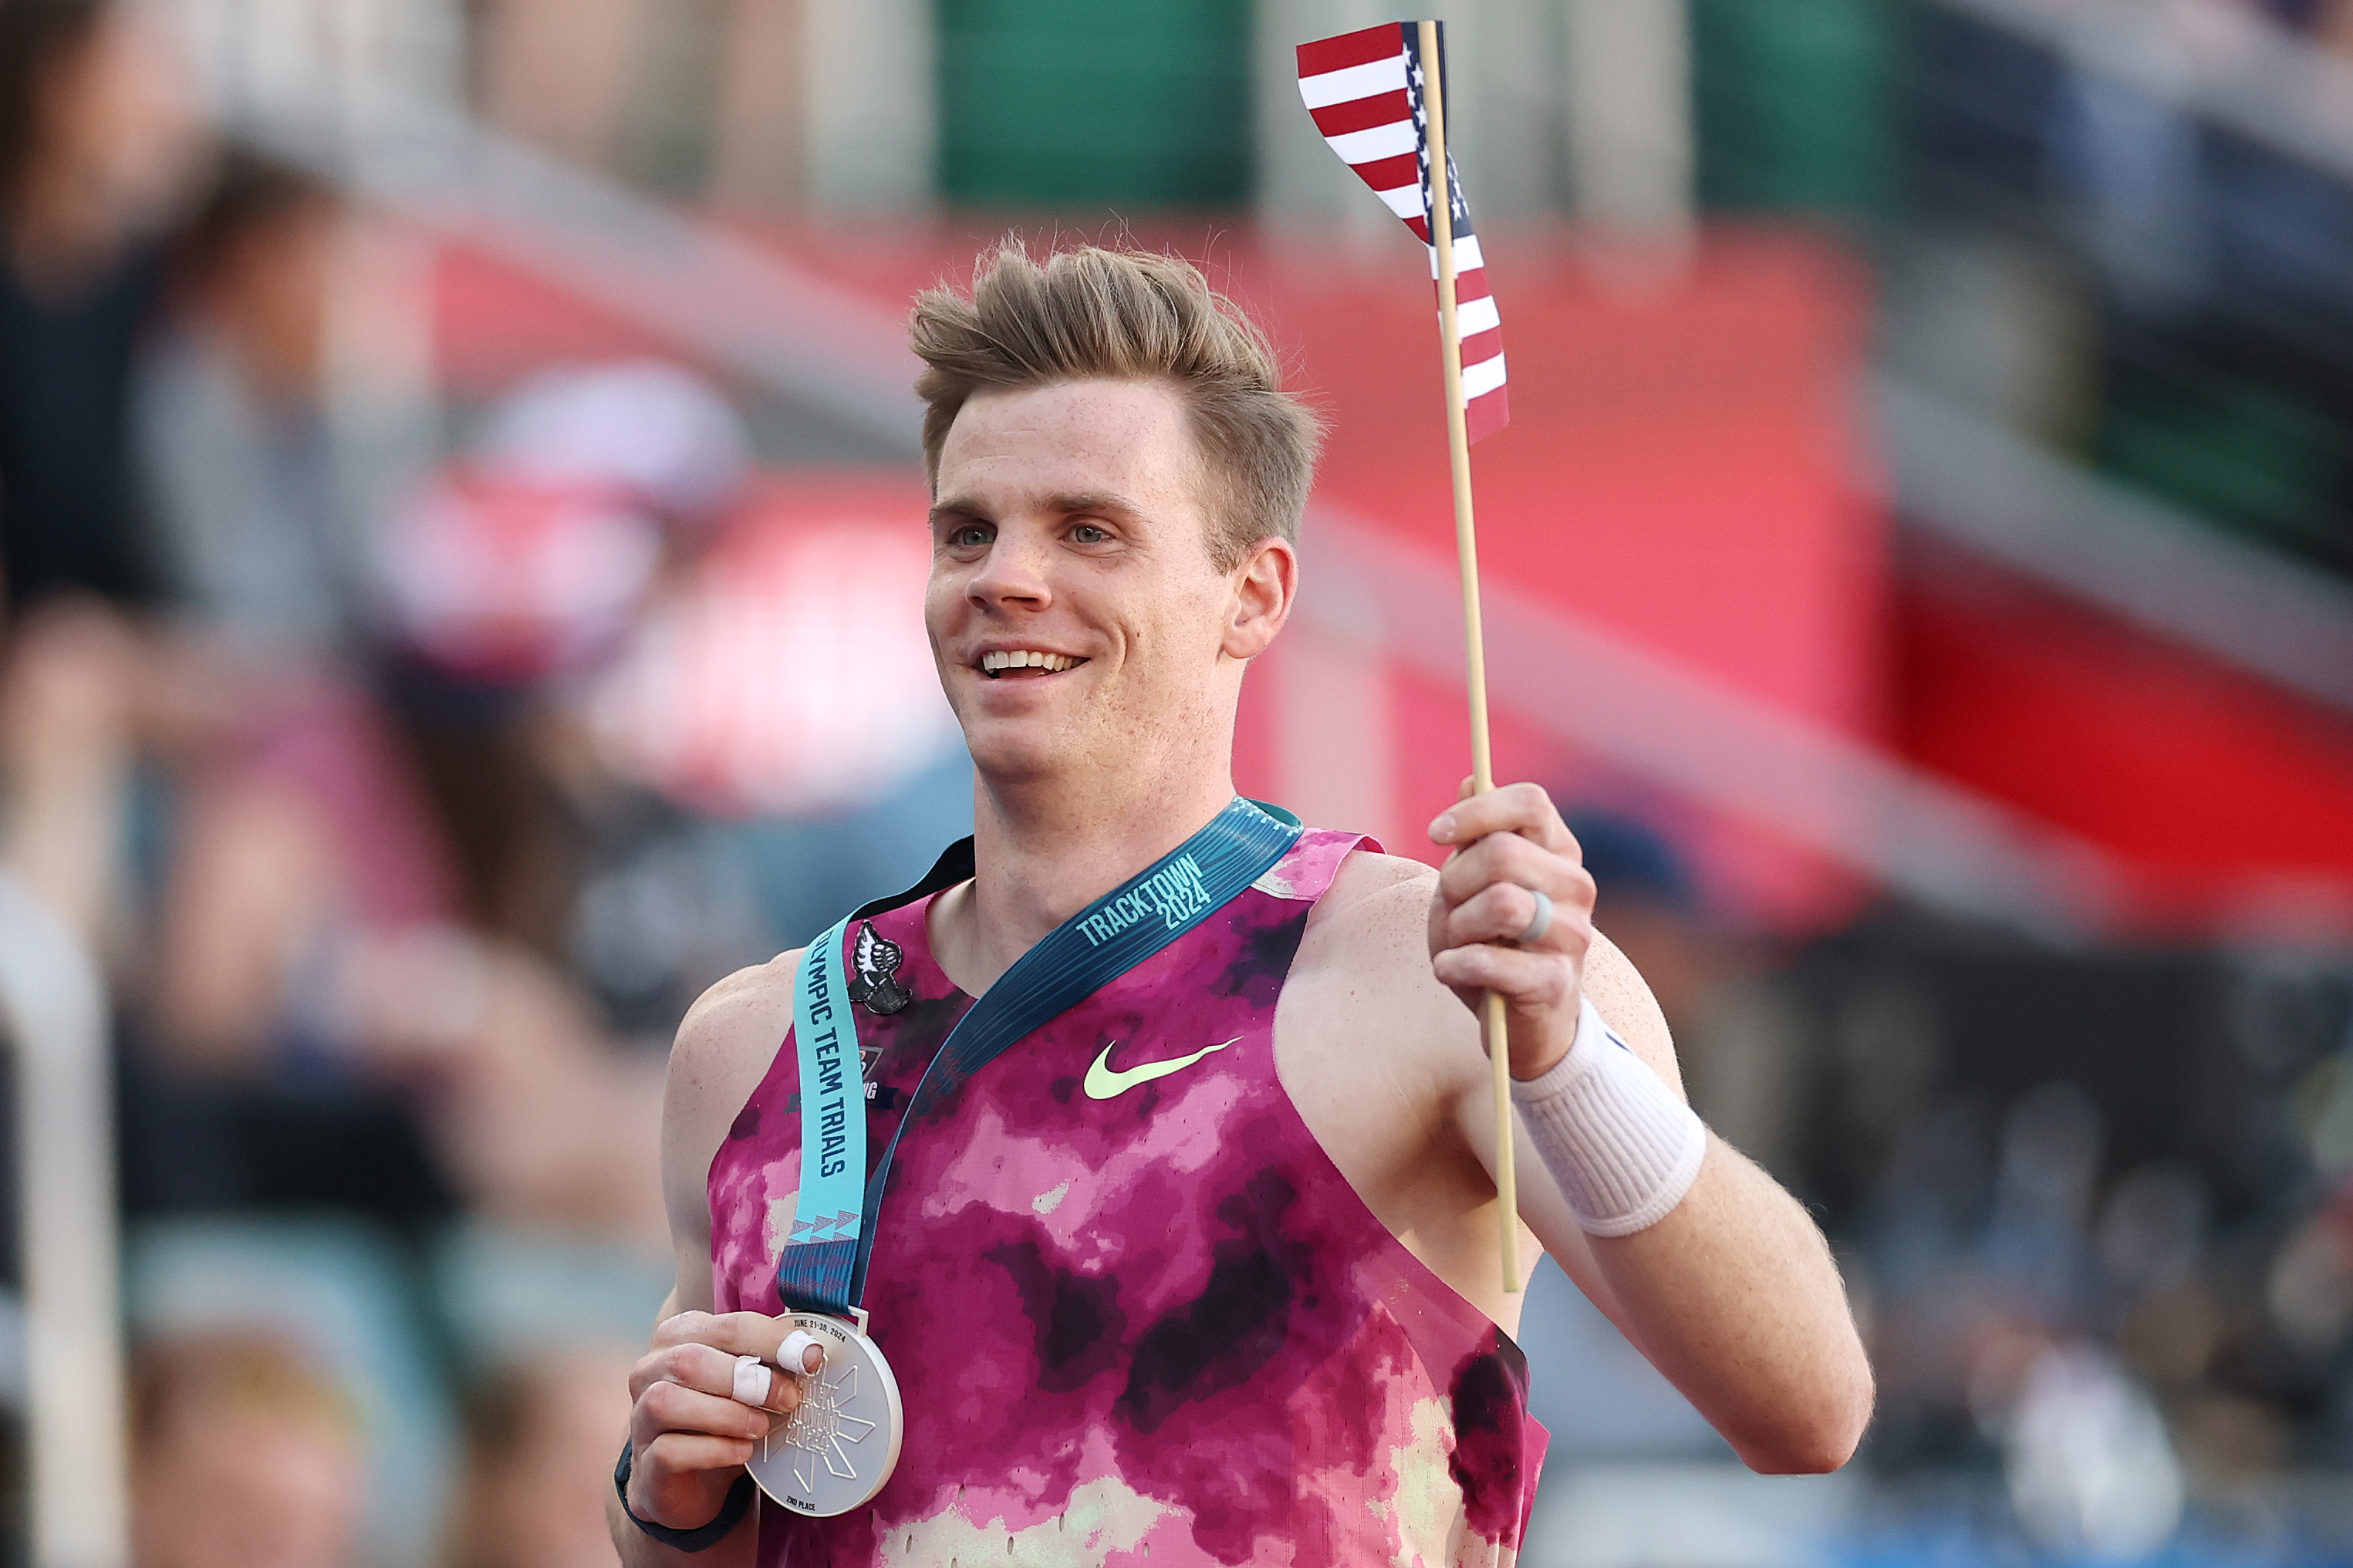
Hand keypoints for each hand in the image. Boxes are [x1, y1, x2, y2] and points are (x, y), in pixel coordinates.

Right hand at [624, 1311, 823, 1528]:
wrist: (692, 1479)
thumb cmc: (724, 1416)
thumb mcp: (747, 1382)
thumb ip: (769, 1362)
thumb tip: (812, 1352)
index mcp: (679, 1336)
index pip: (727, 1326)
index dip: (772, 1340)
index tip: (810, 1358)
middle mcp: (650, 1370)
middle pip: (690, 1360)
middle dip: (749, 1379)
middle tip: (789, 1399)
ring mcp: (640, 1417)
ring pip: (667, 1402)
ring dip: (726, 1414)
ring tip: (761, 1427)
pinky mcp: (645, 1462)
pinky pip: (669, 1450)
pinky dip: (714, 1450)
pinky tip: (742, 1452)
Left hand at [1425, 781, 1595, 1079]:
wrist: (1523, 1021)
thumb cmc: (1492, 942)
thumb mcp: (1474, 883)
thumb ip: (1475, 836)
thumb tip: (1469, 779)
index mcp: (1559, 851)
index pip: (1530, 802)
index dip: (1477, 811)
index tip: (1436, 834)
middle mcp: (1576, 887)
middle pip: (1502, 852)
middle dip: (1455, 880)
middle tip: (1449, 906)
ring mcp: (1572, 935)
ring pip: (1500, 903)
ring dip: (1457, 924)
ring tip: (1456, 942)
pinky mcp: (1556, 983)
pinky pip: (1489, 960)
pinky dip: (1454, 964)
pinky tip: (1452, 970)